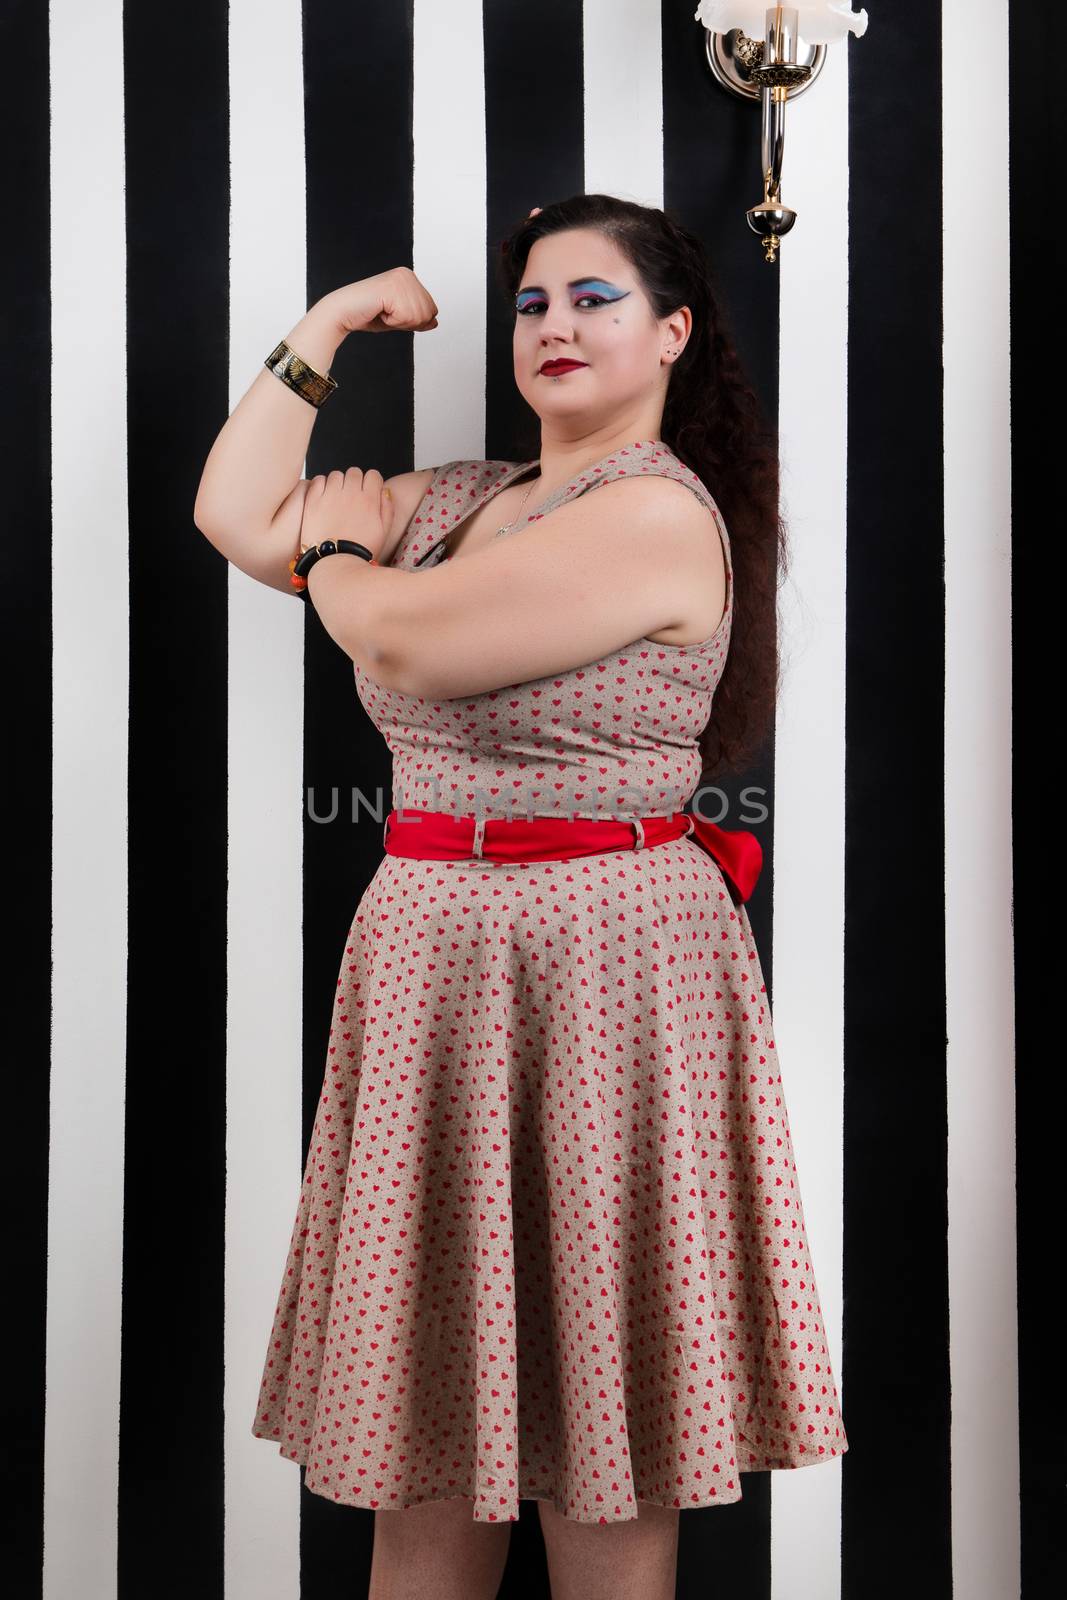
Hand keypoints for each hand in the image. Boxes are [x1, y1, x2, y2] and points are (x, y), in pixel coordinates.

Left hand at [300, 468, 394, 563]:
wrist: (335, 563)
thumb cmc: (359, 551)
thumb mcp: (384, 532)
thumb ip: (388, 509)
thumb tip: (384, 492)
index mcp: (369, 500)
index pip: (373, 475)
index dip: (372, 483)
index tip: (368, 491)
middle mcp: (350, 493)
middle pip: (354, 472)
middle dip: (355, 482)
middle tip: (352, 497)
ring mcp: (330, 495)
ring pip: (336, 475)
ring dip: (338, 483)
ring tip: (337, 498)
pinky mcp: (313, 500)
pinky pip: (318, 480)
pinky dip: (321, 485)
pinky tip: (324, 497)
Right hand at [324, 266, 439, 335]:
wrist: (343, 312)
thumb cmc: (367, 314)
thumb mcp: (399, 318)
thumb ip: (418, 318)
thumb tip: (435, 321)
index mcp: (409, 277)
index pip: (431, 309)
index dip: (414, 321)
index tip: (392, 313)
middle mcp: (407, 274)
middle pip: (428, 313)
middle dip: (408, 322)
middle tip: (386, 314)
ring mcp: (401, 279)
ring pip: (419, 317)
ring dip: (399, 322)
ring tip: (382, 312)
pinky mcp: (393, 288)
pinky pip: (406, 317)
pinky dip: (393, 322)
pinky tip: (379, 312)